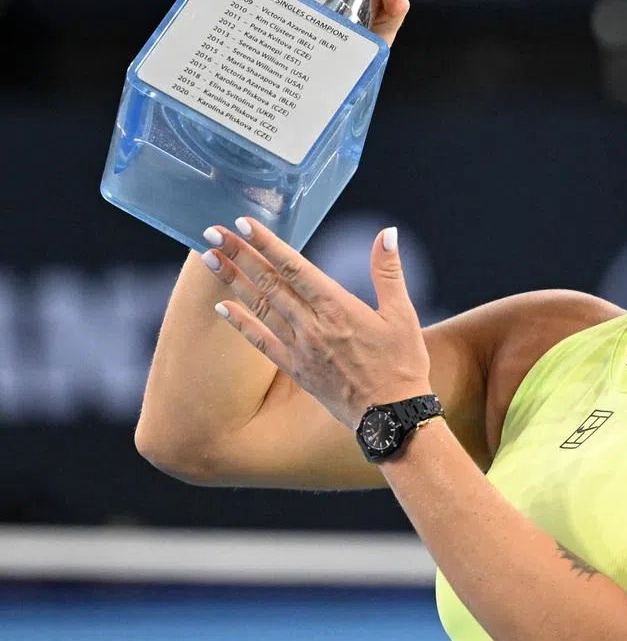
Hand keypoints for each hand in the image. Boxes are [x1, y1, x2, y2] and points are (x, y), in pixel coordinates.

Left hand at [199, 216, 431, 430]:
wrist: (391, 417)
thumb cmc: (402, 364)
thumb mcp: (402, 314)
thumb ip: (388, 271)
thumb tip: (387, 233)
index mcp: (338, 308)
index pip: (295, 268)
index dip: (268, 244)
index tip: (245, 223)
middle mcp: (313, 326)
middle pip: (270, 283)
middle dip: (241, 254)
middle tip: (213, 232)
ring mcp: (300, 348)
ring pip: (260, 307)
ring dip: (233, 281)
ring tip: (210, 259)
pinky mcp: (296, 369)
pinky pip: (261, 343)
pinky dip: (241, 324)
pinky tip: (222, 308)